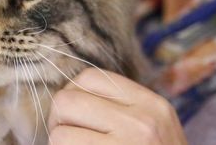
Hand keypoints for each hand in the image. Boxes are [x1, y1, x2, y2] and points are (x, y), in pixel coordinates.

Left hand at [48, 68, 187, 144]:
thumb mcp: (156, 125)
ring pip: (59, 133)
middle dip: (59, 119)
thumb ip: (124, 107)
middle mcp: (140, 122)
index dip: (74, 93)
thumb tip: (73, 95)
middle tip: (68, 134)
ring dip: (61, 143)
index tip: (76, 113)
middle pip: (68, 101)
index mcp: (151, 105)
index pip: (90, 78)